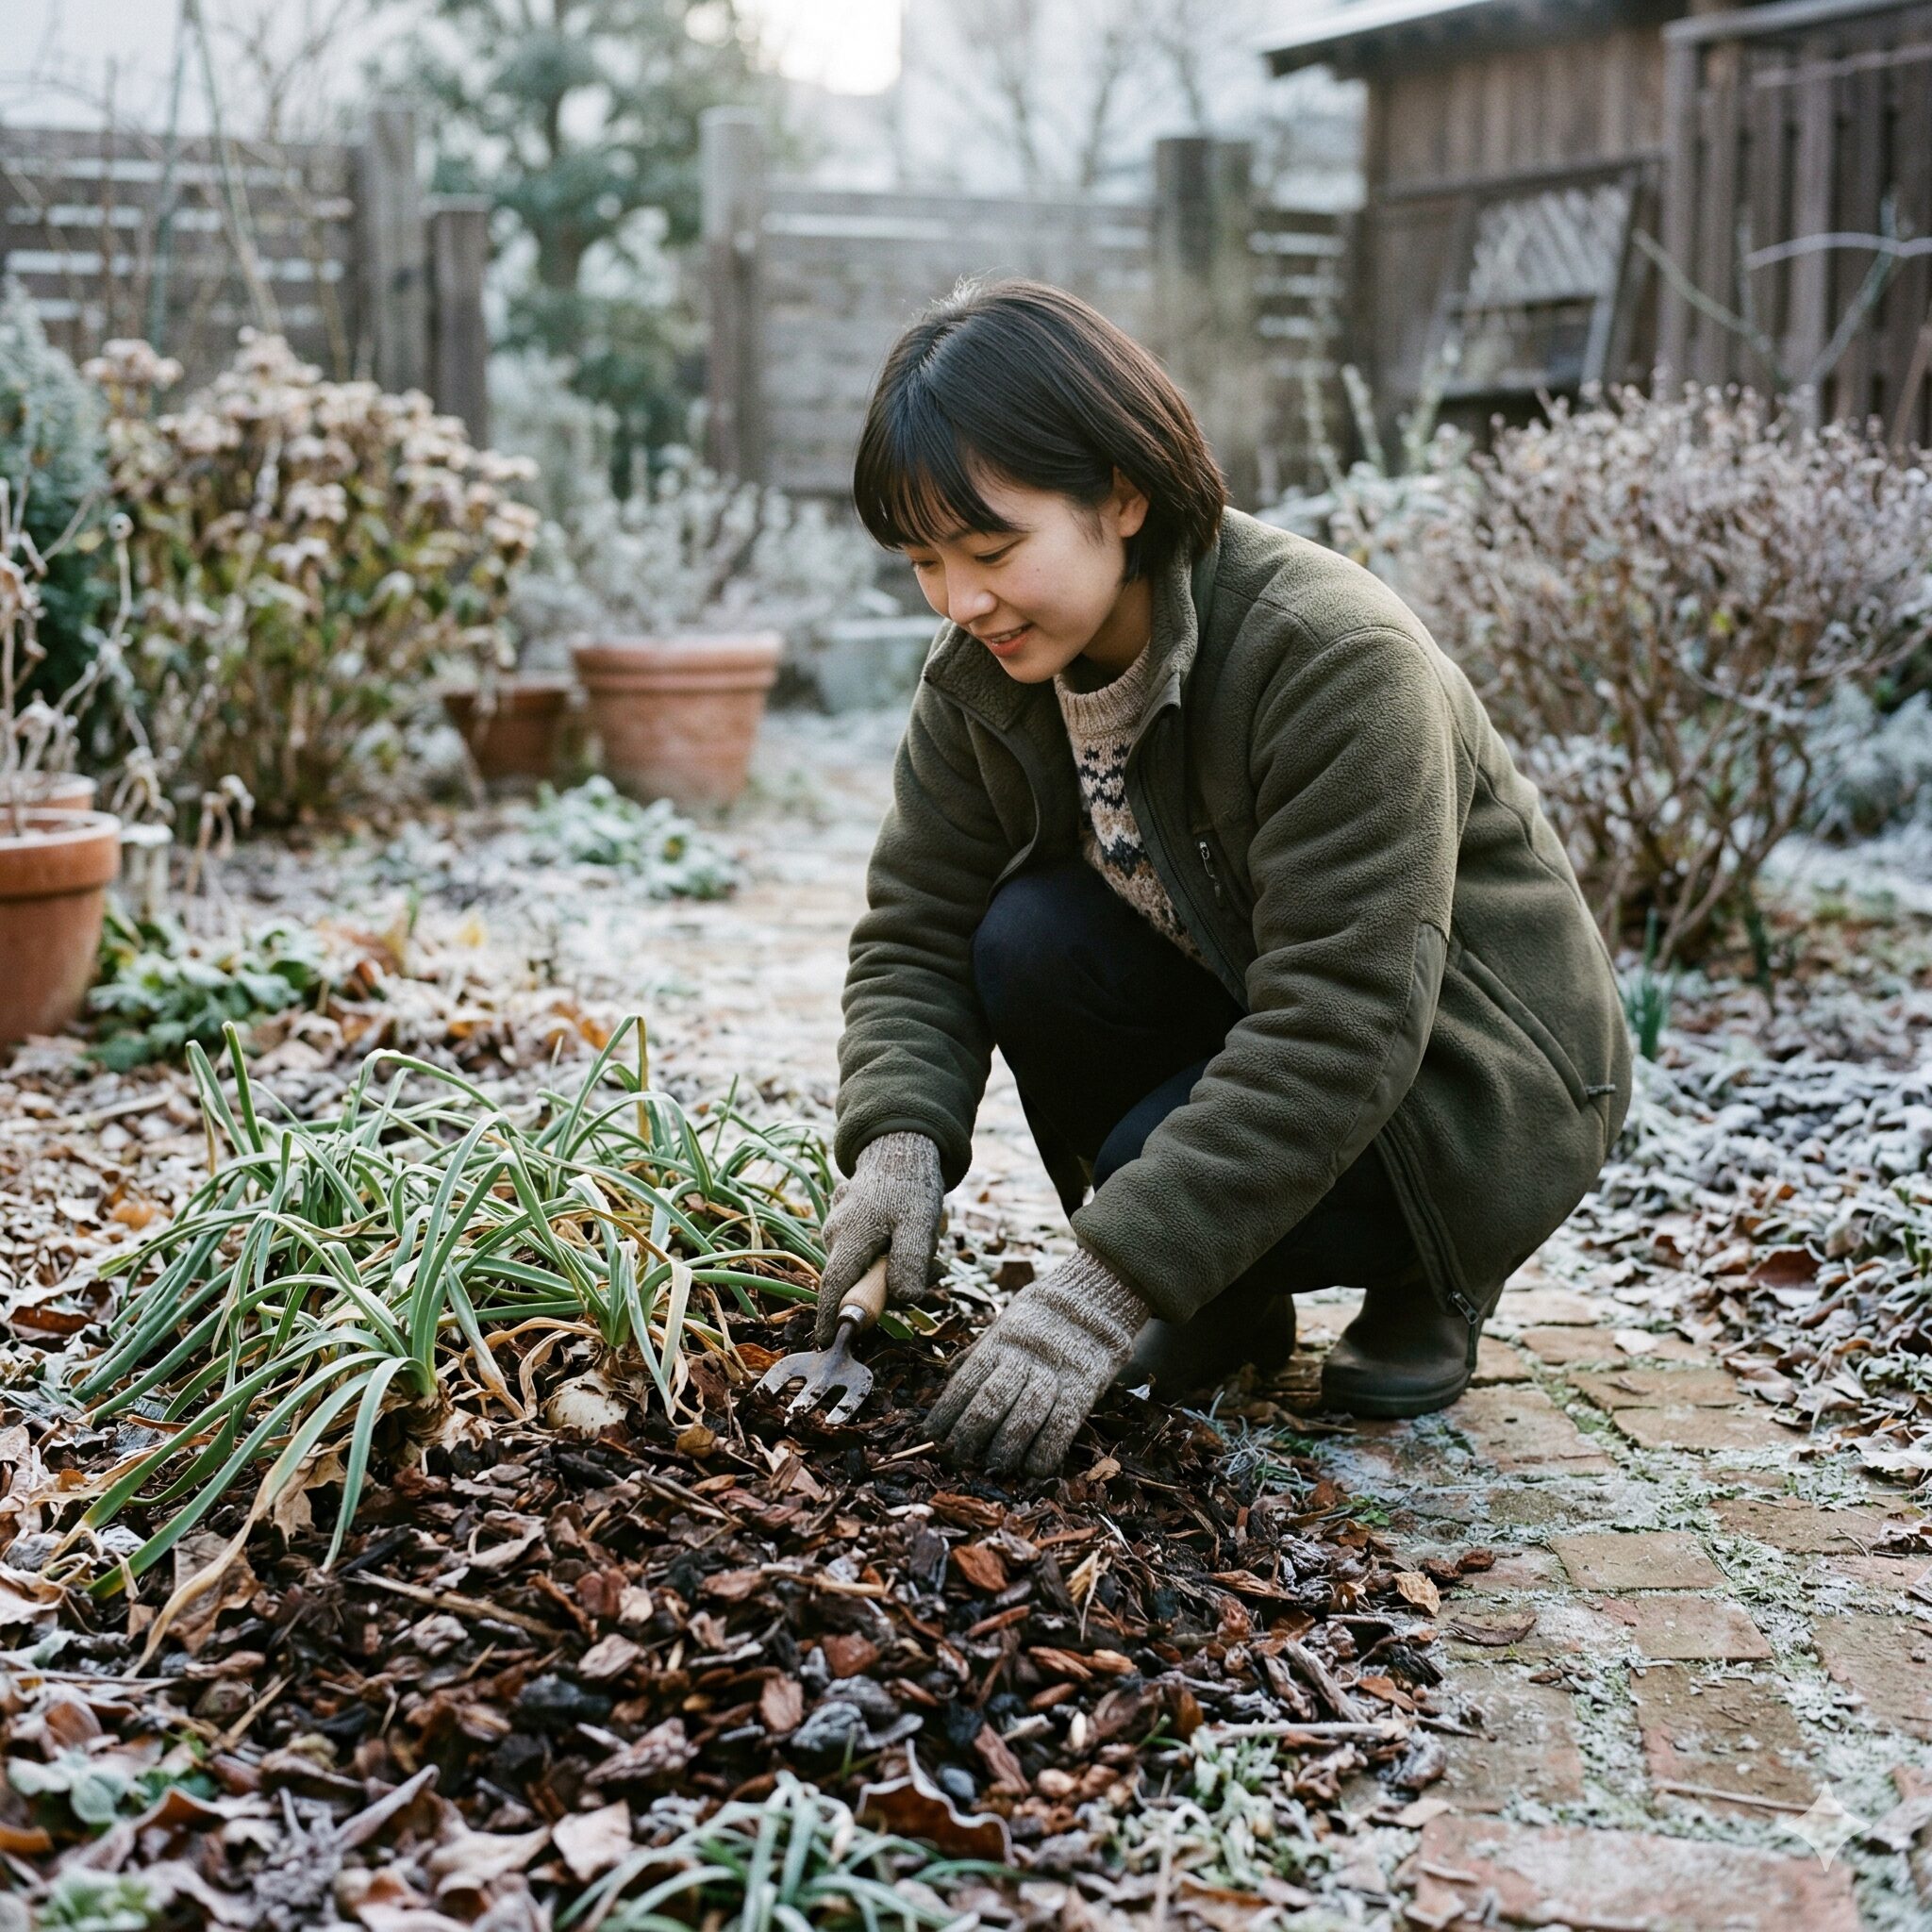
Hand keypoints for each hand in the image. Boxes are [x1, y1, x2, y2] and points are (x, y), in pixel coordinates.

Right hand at [815, 1132, 944, 1344]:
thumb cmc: (911, 1187)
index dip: (829, 1316)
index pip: (833, 1286)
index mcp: (848, 1236)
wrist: (902, 1144)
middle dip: (885, 1285)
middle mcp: (834, 1232)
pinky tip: (907, 1232)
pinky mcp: (846, 1221)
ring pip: (861, 1263)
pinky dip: (885, 1250)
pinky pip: (863, 1248)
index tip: (825, 1341)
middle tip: (927, 1265)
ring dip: (891, 1264)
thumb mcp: (921, 1226)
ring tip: (922, 1239)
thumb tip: (903, 1300)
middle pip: (853, 1279)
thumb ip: (911, 1264)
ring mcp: (837, 1225)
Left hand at [927, 1249, 1148, 1476]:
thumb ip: (979, 1352)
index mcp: (1000, 1343)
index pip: (967, 1380)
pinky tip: (1033, 1467)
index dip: (947, 1410)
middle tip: (957, 1457)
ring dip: (1006, 1446)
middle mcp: (1024, 1358)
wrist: (1092, 1300)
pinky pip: (1063, 1423)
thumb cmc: (1040, 1319)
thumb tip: (946, 1377)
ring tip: (993, 1466)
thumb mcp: (1005, 1325)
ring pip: (1025, 1414)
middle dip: (971, 1432)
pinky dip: (1047, 1449)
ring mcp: (1054, 1373)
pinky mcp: (1083, 1386)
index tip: (931, 1435)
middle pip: (992, 1400)